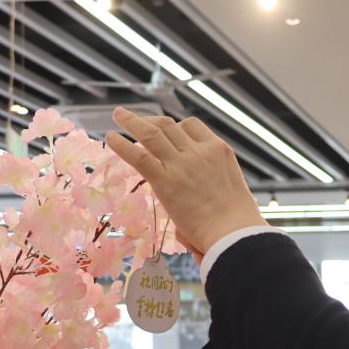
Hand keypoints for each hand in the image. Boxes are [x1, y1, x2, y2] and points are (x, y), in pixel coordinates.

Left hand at [106, 110, 268, 255]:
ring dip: (131, 122)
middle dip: (150, 120)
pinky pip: (138, 156)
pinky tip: (110, 138)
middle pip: (169, 125)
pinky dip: (121, 145)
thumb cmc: (237, 220)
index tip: (163, 131)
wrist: (233, 232)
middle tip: (134, 120)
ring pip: (151, 133)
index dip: (174, 126)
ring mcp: (181, 164)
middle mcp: (199, 151)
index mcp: (218, 149)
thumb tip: (194, 205)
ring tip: (118, 116)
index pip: (191, 126)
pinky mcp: (165, 181)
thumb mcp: (232, 187)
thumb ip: (211, 182)